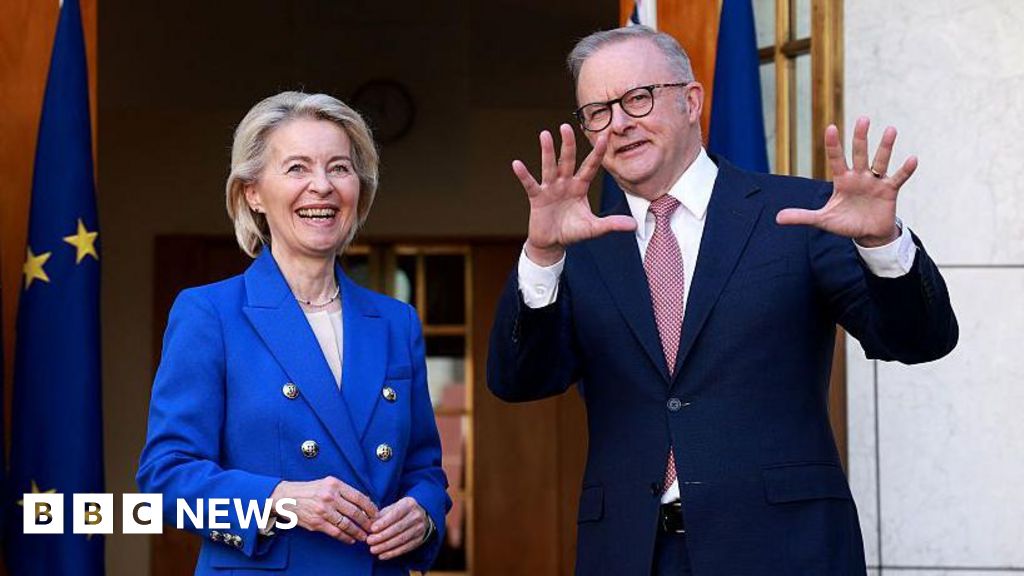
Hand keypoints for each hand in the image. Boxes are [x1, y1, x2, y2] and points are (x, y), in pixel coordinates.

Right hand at [270, 476, 377, 543]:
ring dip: (358, 532)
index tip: (376, 514)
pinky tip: (351, 539)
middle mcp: (329, 497)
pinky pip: (336, 532)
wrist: (287, 497)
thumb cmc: (310, 490)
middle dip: (367, 522)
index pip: (359, 497)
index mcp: (335, 484)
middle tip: (373, 527)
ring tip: (364, 536)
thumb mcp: (328, 483)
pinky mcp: (317, 523)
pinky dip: (346, 537)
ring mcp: (323, 511)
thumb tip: (365, 502)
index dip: (370, 507)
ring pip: (347, 524)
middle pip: (355, 512)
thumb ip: (344, 491)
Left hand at [366, 497, 429, 559]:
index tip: (372, 529)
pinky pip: (404, 548)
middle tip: (369, 541)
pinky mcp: (419, 540)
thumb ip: (381, 515)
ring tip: (373, 549)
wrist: (421, 517)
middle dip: (382, 536)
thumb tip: (368, 524)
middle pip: (398, 528)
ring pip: (401, 539)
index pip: (396, 514)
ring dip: (385, 546)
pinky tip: (382, 555)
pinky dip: (392, 553)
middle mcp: (416, 516)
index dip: (384, 522)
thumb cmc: (401, 511)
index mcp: (409, 504)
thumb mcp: (393, 507)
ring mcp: (419, 529)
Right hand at [512, 124, 636, 265]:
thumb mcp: (594, 228)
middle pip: (567, 160)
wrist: (552, 243)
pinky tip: (517, 164)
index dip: (597, 153)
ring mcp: (550, 189)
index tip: (604, 135)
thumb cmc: (573, 232)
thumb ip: (612, 224)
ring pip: (549, 167)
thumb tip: (634, 226)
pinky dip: (524, 175)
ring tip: (545, 134)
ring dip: (547, 151)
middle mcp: (565, 183)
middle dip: (568, 144)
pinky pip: (530, 184)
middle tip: (566, 126)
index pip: (590, 166)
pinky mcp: (537, 198)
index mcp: (580, 187)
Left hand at [776, 116, 916, 246]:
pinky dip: (905, 170)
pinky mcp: (889, 191)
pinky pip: (898, 178)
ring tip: (890, 130)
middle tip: (863, 119)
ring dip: (885, 147)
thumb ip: (801, 216)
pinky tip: (912, 158)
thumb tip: (777, 218)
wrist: (867, 234)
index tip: (831, 127)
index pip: (836, 159)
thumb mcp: (822, 220)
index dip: (833, 144)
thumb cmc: (844, 223)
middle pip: (859, 154)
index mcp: (842, 180)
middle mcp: (859, 176)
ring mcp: (875, 182)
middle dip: (860, 137)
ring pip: (880, 161)